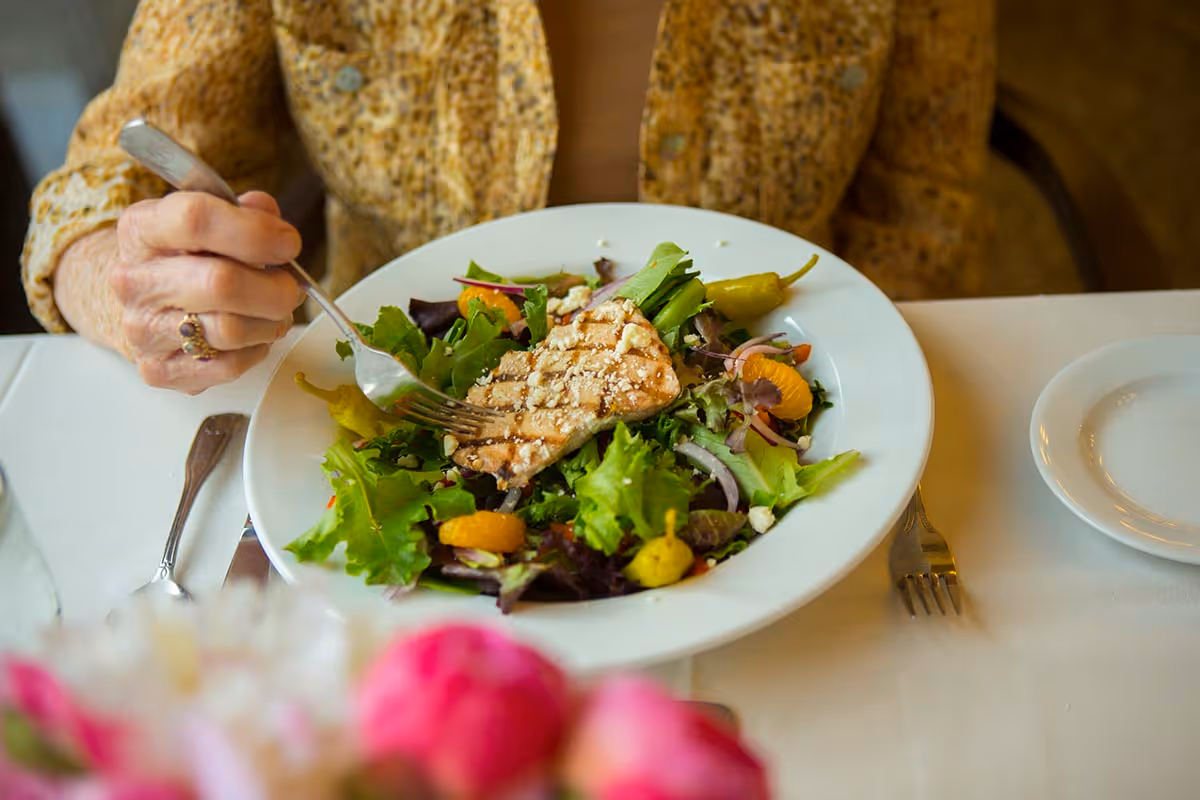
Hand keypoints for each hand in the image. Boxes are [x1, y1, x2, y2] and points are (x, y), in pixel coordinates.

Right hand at [105, 191, 303, 393]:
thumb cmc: (189, 258)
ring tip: (273, 312)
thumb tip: (270, 218)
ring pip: (231, 330)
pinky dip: (255, 351)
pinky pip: (229, 366)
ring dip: (270, 323)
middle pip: (220, 283)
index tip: (288, 243)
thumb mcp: (212, 219)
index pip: (195, 219)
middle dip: (274, 287)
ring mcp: (142, 330)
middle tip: (291, 288)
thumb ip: (246, 212)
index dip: (255, 232)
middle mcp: (134, 281)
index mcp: (141, 230)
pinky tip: (252, 336)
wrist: (145, 304)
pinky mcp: (159, 370)